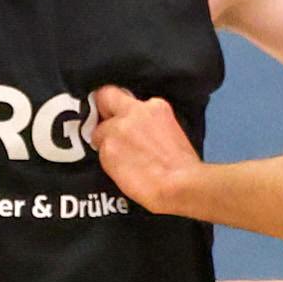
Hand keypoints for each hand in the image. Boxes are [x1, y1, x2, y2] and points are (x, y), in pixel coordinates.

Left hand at [86, 88, 196, 209]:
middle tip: (108, 127)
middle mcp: (133, 112)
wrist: (179, 185)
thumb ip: (151, 124)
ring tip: (124, 160)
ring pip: (99, 133)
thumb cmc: (183, 167)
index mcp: (155, 107)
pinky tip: (124, 171)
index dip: (121, 107)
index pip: (128, 96)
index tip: (120, 115)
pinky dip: (109, 162)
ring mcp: (117, 130)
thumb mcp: (172, 132)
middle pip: (103, 98)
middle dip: (103, 111)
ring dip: (107, 143)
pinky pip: (100, 154)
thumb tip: (141, 131)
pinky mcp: (106, 150)